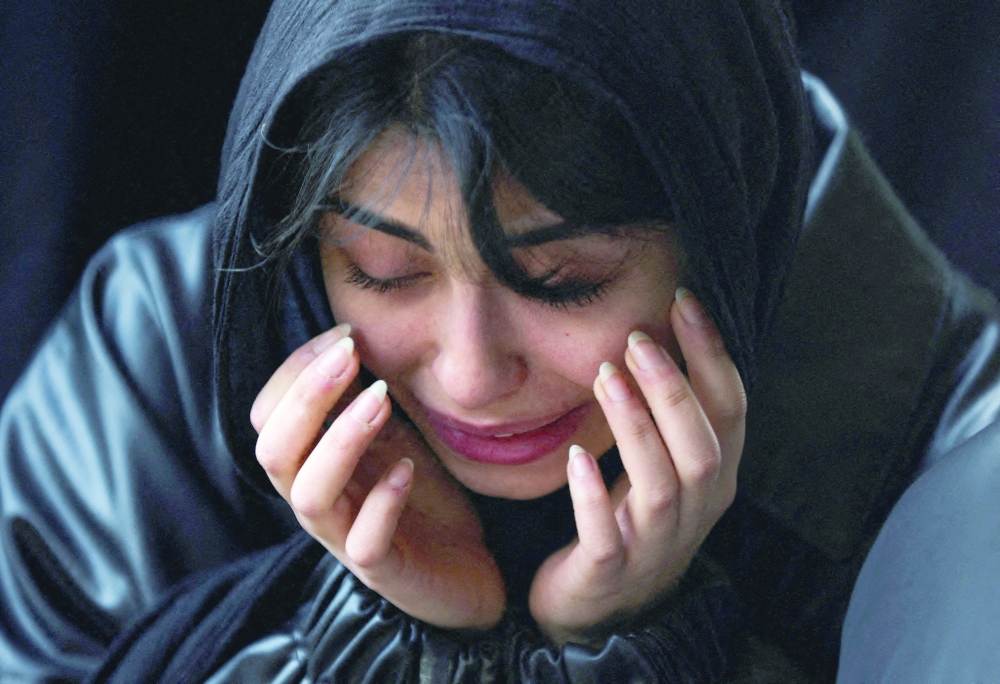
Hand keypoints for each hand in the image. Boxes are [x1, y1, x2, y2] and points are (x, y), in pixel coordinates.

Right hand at [251, 325, 504, 628]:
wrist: (465, 567)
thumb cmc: (418, 495)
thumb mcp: (389, 436)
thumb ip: (358, 401)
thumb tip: (345, 340)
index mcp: (310, 464)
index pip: (268, 416)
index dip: (296, 370)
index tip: (344, 334)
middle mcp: (317, 502)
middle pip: (273, 451)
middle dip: (307, 396)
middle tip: (350, 355)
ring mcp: (345, 538)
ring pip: (309, 495)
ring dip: (340, 440)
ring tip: (382, 400)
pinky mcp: (383, 571)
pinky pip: (364, 544)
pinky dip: (381, 504)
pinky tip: (405, 471)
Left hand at [528, 289, 745, 645]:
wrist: (602, 611)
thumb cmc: (632, 521)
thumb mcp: (662, 468)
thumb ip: (669, 418)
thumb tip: (657, 333)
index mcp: (714, 480)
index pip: (731, 411)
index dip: (712, 355)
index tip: (684, 302)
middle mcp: (695, 511)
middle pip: (703, 447)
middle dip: (674, 388)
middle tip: (637, 339)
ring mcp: (654, 545)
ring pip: (662, 483)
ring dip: (636, 425)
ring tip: (606, 377)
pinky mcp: (609, 571)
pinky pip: (605, 536)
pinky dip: (592, 495)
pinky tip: (575, 457)